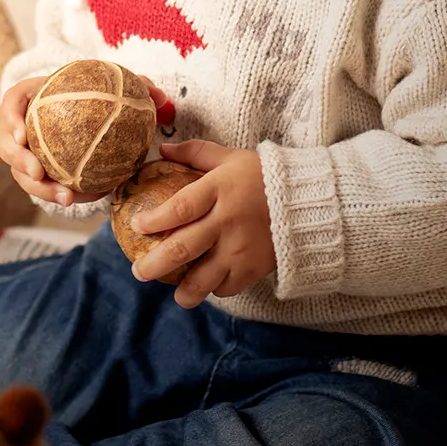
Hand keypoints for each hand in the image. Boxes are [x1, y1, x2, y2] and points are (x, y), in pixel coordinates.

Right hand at [0, 73, 171, 208]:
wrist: (88, 114)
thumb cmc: (96, 94)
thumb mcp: (113, 85)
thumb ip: (137, 87)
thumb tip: (161, 98)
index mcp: (32, 97)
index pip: (11, 102)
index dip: (10, 118)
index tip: (22, 134)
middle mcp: (21, 125)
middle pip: (5, 143)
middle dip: (16, 160)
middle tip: (37, 171)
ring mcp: (25, 151)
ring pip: (20, 172)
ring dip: (38, 187)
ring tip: (65, 197)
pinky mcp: (36, 171)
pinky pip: (41, 185)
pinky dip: (56, 193)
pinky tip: (79, 200)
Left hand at [129, 139, 276, 308]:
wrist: (310, 201)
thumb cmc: (264, 176)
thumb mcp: (231, 157)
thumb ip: (196, 152)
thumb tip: (162, 150)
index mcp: (219, 190)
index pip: (179, 208)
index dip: (154, 220)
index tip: (136, 226)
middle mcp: (226, 221)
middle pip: (182, 247)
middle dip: (154, 264)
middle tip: (139, 272)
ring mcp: (240, 248)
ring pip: (202, 278)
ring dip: (183, 291)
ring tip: (174, 295)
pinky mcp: (254, 268)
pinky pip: (226, 286)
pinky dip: (213, 289)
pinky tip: (206, 287)